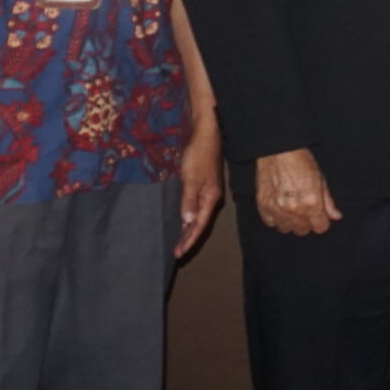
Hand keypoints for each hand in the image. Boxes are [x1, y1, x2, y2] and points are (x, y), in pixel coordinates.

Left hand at [174, 117, 222, 258]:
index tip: (179, 253)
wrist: (207, 136)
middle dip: (189, 239)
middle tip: (178, 253)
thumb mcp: (191, 178)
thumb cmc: (198, 155)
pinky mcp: (204, 187)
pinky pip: (197, 208)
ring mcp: (209, 193)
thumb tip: (188, 222)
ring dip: (190, 230)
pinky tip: (185, 221)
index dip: (189, 240)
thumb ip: (189, 200)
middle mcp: (212, 198)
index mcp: (210, 198)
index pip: (199, 225)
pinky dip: (190, 218)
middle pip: (200, 224)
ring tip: (181, 242)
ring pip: (199, 217)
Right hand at [254, 147, 341, 235]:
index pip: (320, 227)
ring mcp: (276, 209)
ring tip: (292, 209)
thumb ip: (328, 201)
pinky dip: (276, 218)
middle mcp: (294, 209)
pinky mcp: (263, 205)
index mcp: (311, 203)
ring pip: (286, 229)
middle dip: (307, 222)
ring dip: (291, 222)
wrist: (277, 149)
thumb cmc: (300, 160)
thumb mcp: (320, 178)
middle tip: (306, 210)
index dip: (321, 222)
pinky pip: (270, 222)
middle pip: (303, 230)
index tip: (320, 217)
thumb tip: (336, 216)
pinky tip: (280, 208)